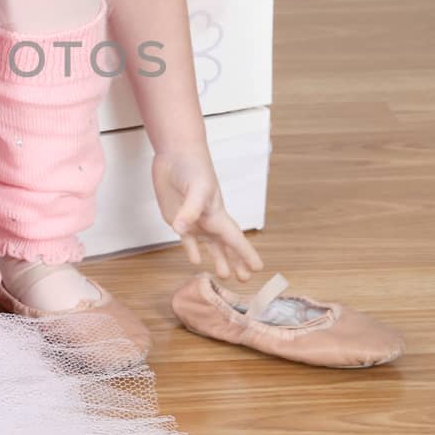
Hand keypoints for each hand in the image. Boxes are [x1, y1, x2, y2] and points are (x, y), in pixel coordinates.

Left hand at [151, 147, 262, 282]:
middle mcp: (208, 220)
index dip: (246, 254)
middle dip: (236, 262)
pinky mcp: (177, 217)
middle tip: (245, 280)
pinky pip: (187, 238)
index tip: (258, 269)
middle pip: (226, 246)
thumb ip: (190, 209)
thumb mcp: (196, 187)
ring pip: (210, 245)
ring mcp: (194, 219)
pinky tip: (196, 260)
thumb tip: (181, 229)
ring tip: (224, 275)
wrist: (175, 153)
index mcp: (218, 214)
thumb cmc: (192, 167)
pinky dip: (192, 249)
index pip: (235, 239)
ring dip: (218, 258)